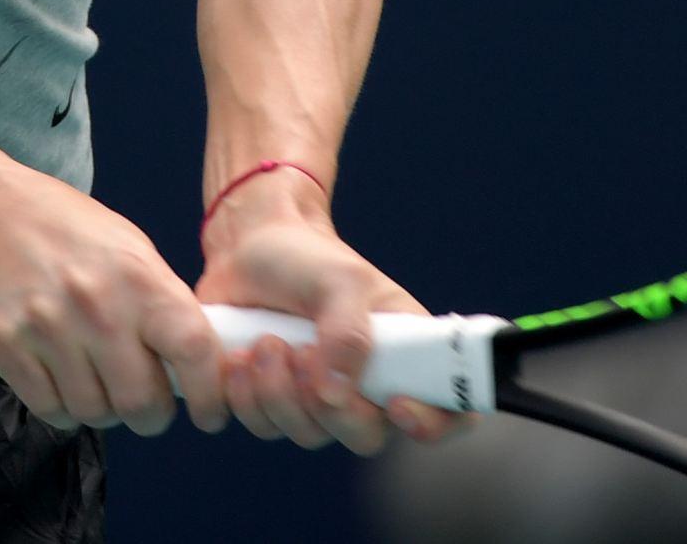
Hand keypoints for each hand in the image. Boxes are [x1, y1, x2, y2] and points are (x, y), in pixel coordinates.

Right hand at [0, 170, 230, 438]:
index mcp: (138, 276)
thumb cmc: (66, 229)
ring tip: (94, 379)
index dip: (210, 392)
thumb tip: (201, 362)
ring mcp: (46, 327)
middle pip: (140, 403)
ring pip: (93, 413)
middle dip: (149, 415)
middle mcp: (96, 305)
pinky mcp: (5, 344)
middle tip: (143, 402)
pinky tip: (61, 378)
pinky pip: (49, 409)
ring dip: (101, 409)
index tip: (209, 414)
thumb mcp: (130, 248)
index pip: (193, 348)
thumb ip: (163, 302)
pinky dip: (62, 407)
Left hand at [194, 168, 464, 453]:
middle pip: (365, 437)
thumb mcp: (340, 279)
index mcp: (406, 356)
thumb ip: (348, 331)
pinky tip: (238, 355)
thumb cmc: (309, 259)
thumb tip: (338, 394)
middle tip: (300, 352)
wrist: (249, 249)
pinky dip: (244, 396)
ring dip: (278, 392)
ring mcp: (318, 402)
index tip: (395, 404)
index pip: (448, 412)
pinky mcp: (272, 404)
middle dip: (330, 406)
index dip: (431, 423)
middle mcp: (367, 388)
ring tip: (263, 340)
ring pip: (308, 434)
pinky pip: (261, 426)